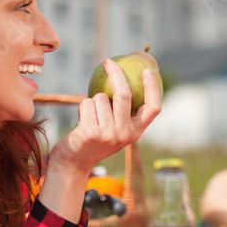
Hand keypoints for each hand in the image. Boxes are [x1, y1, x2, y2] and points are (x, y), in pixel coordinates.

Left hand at [50, 59, 161, 173]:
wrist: (73, 165)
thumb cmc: (93, 142)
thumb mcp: (114, 131)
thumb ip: (121, 113)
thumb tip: (124, 79)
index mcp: (135, 133)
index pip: (153, 109)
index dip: (152, 88)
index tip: (147, 71)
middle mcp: (125, 134)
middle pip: (124, 94)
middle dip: (115, 73)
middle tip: (107, 61)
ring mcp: (108, 134)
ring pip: (100, 98)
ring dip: (91, 101)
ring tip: (89, 118)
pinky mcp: (90, 132)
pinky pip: (86, 104)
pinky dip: (82, 108)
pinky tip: (81, 123)